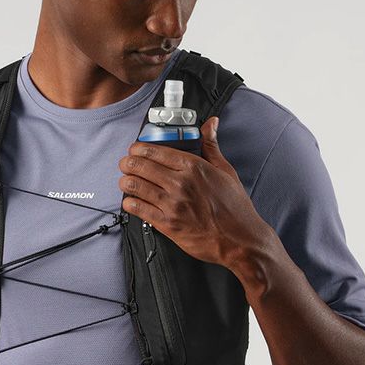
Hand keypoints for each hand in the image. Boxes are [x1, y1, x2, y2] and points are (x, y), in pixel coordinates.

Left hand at [118, 116, 269, 267]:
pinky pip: (137, 208)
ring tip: (126, 181)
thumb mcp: (225, 171)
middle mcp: (180, 183)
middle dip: (127, 163)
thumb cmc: (235, 208)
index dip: (138, 148)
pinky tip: (132, 200)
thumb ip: (211, 146)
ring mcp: (172, 204)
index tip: (135, 150)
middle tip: (126, 164)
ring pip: (133, 185)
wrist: (239, 240)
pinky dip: (129, 202)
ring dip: (125, 181)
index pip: (154, 150)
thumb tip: (210, 123)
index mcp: (193, 167)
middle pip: (139, 165)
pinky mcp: (167, 224)